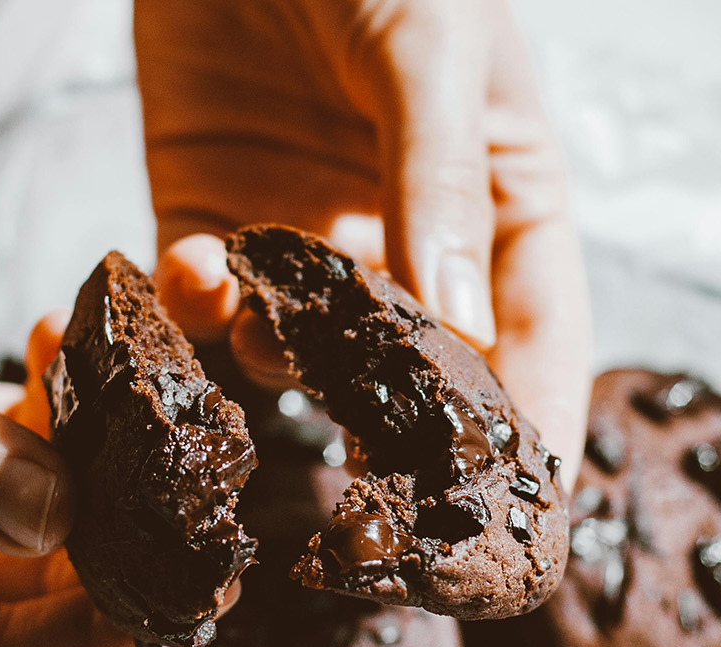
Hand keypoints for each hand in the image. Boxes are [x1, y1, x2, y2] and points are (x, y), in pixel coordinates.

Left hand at [136, 0, 592, 484]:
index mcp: (501, 200)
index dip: (533, 433)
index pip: (536, 339)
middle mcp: (407, 239)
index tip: (528, 526)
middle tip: (375, 508)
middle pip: (416, 373)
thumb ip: (440, 181)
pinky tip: (185, 270)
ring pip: (298, 352)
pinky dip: (188, 306)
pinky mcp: (209, 220)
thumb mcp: (427, 46)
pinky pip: (200, 304)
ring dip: (272, 362)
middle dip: (395, 441)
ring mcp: (305, 239)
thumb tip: (459, 330)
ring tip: (258, 338)